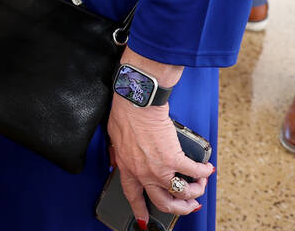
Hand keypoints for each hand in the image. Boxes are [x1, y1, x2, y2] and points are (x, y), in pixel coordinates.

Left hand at [107, 98, 212, 222]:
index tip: (144, 221)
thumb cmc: (124, 114)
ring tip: (200, 184)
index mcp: (127, 168)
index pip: (133, 196)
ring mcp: (160, 168)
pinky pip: (194, 172)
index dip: (139, 211)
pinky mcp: (175, 158)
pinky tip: (207, 168)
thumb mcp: (114, 139)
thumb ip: (117, 153)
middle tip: (189, 206)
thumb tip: (116, 160)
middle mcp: (144, 173)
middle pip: (163, 203)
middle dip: (179, 209)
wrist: (137, 103)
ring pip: (181, 193)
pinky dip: (204, 172)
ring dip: (195, 192)